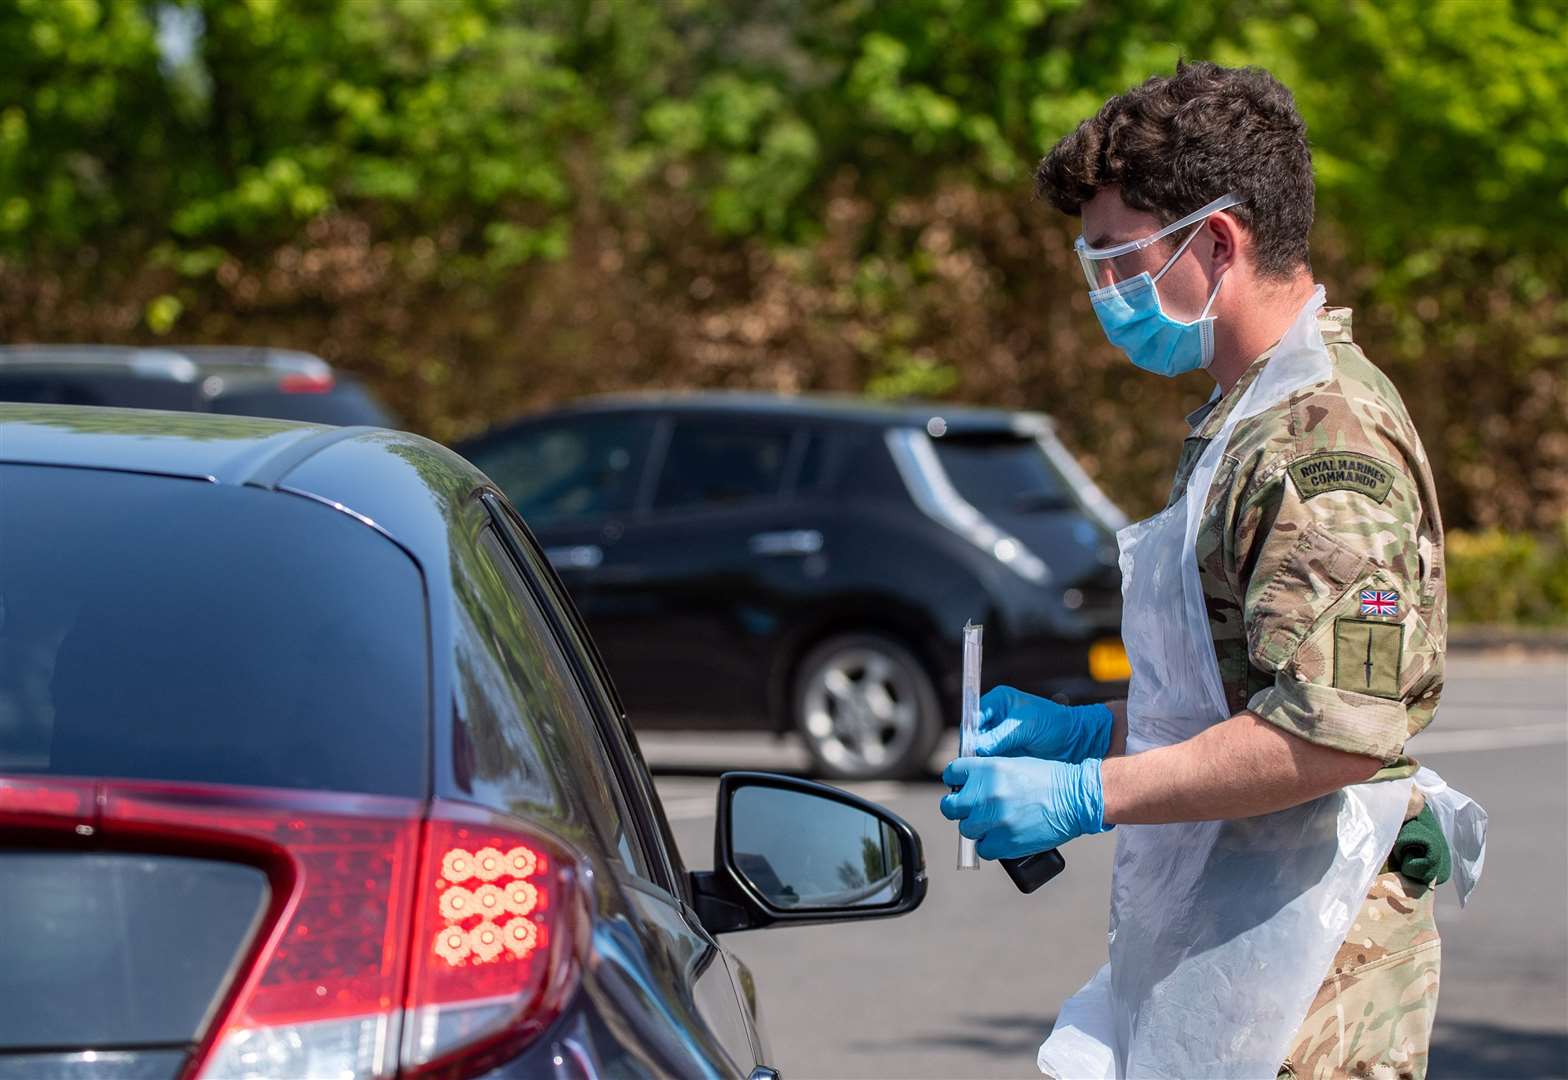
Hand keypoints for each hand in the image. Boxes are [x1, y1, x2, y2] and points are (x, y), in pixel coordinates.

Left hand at [939, 756, 1110, 859]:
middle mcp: (986, 793)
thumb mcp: (1014, 763)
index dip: (955, 781)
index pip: (952, 774)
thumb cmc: (1049, 779)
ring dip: (977, 828)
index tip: (959, 787)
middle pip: (950, 807)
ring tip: (994, 823)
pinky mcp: (1004, 842)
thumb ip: (988, 773)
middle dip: (958, 808)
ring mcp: (994, 819)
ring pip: (966, 830)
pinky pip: (983, 849)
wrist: (1076, 798)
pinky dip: (991, 846)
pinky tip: (1002, 837)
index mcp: (987, 769)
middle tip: (972, 810)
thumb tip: (970, 784)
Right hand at [971, 685, 1112, 762]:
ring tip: (982, 771)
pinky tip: (991, 774)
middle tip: (973, 763)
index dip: (970, 732)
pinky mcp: (1006, 752)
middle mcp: (996, 717)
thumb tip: (977, 748)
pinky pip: (991, 759)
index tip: (969, 748)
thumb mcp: (1025, 728)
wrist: (1076, 742)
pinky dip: (990, 766)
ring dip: (980, 759)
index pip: (974, 716)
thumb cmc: (1054, 725)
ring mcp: (1000, 736)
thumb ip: (999, 737)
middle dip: (973, 748)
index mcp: (999, 701)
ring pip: (980, 749)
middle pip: (974, 734)